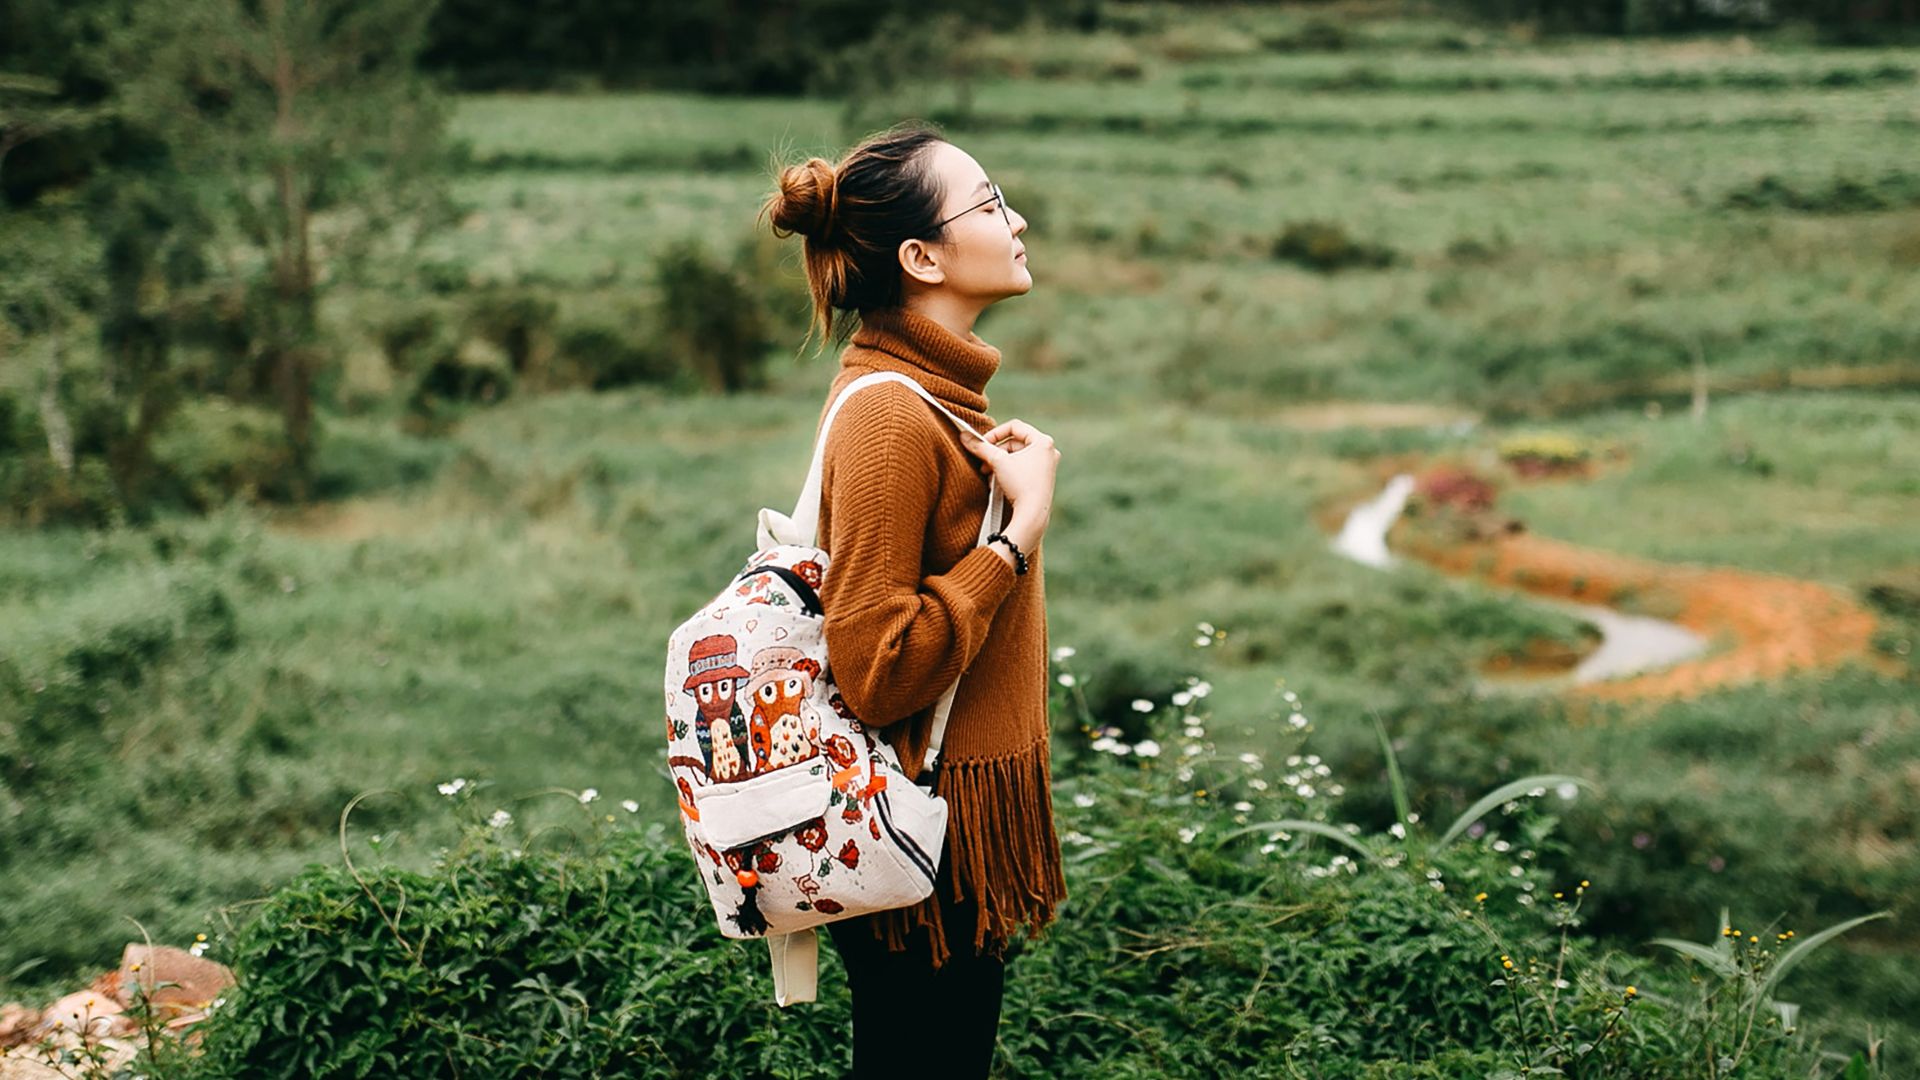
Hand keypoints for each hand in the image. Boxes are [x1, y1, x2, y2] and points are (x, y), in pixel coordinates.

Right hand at [959, 419, 1058, 552]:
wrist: (1032, 515)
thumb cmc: (1020, 485)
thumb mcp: (997, 462)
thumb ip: (980, 447)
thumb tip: (963, 435)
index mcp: (1043, 441)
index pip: (1014, 426)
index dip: (995, 433)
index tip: (983, 444)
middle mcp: (1049, 451)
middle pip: (1014, 442)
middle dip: (995, 452)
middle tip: (983, 462)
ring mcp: (1047, 465)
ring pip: (1016, 456)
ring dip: (998, 463)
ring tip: (987, 474)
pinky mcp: (1042, 478)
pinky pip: (1021, 467)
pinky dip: (1007, 471)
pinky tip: (996, 482)